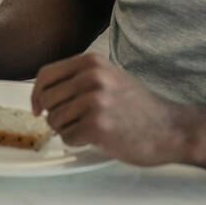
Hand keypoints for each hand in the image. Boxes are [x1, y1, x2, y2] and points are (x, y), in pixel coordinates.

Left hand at [31, 53, 186, 165]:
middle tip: (75, 123)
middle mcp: (92, 77)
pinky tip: (97, 138)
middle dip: (55, 116)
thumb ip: (78, 79)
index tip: (37, 108)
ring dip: (67, 130)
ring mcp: (95, 101)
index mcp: (92, 62)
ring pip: (54, 121)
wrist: (169, 128)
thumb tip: (41, 93)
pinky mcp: (98, 125)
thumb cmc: (136, 107)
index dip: (36, 94)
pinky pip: (67, 138)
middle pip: (46, 100)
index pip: (46, 75)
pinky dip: (77, 142)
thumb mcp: (108, 78)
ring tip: (91, 129)